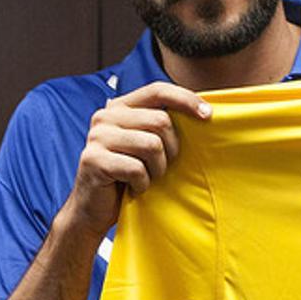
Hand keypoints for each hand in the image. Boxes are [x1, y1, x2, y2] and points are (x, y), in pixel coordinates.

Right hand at [64, 82, 211, 238]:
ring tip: (146, 177)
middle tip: (161, 166)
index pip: (157, 90)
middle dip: (171, 149)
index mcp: (120, 107)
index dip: (185, 99)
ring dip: (157, 168)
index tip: (208, 115)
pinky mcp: (93, 160)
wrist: (93, 209)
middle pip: (160, 121)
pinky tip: (132, 187)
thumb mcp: (146, 144)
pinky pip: (137, 169)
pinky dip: (142, 183)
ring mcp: (97, 137)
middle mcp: (105, 117)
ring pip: (152, 145)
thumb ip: (161, 125)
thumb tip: (204, 111)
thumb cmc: (127, 176)